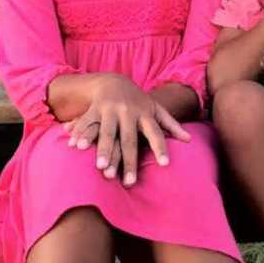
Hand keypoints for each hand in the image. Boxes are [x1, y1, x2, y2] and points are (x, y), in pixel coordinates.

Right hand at [62, 75, 190, 186]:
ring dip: (102, 149)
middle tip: (127, 182)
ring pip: (106, 132)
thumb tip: (189, 140)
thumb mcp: (156, 109)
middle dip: (128, 160)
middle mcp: (128, 112)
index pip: (156, 134)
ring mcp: (110, 110)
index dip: (161, 148)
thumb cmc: (139, 102)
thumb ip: (171, 125)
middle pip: (129, 140)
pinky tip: (75, 147)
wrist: (114, 80)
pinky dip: (80, 134)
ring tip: (99, 167)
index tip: (165, 164)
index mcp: (145, 115)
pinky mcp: (94, 108)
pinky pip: (87, 123)